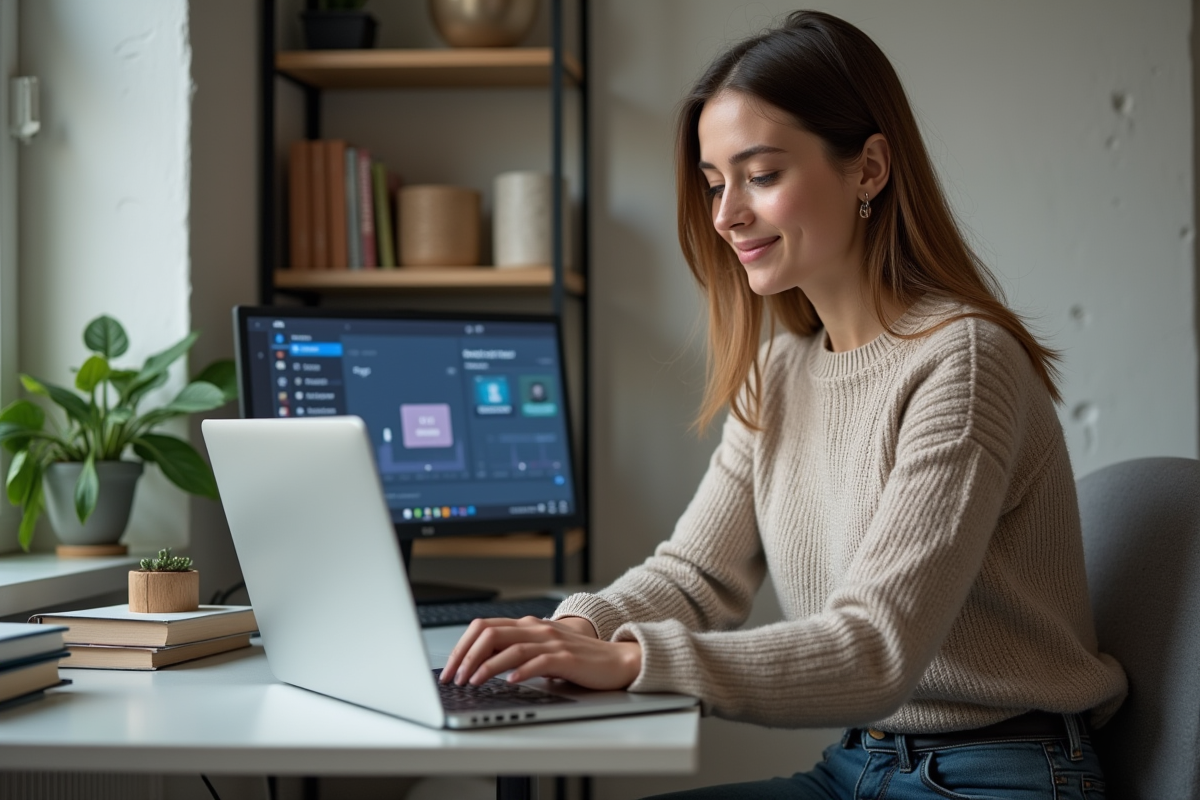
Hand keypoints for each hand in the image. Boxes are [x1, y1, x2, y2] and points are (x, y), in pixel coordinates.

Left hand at [439, 615, 641, 690]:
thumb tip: (480, 665)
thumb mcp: (541, 649)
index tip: (449, 667)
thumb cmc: (577, 658)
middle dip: (467, 656)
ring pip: (511, 647)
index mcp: (527, 625)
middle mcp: (536, 628)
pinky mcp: (566, 657)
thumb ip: (516, 651)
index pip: (484, 627)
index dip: (462, 646)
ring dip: (487, 666)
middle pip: (491, 633)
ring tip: (473, 681)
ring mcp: (552, 641)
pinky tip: (509, 682)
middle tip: (455, 677)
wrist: (615, 660)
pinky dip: (521, 671)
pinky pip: (539, 662)